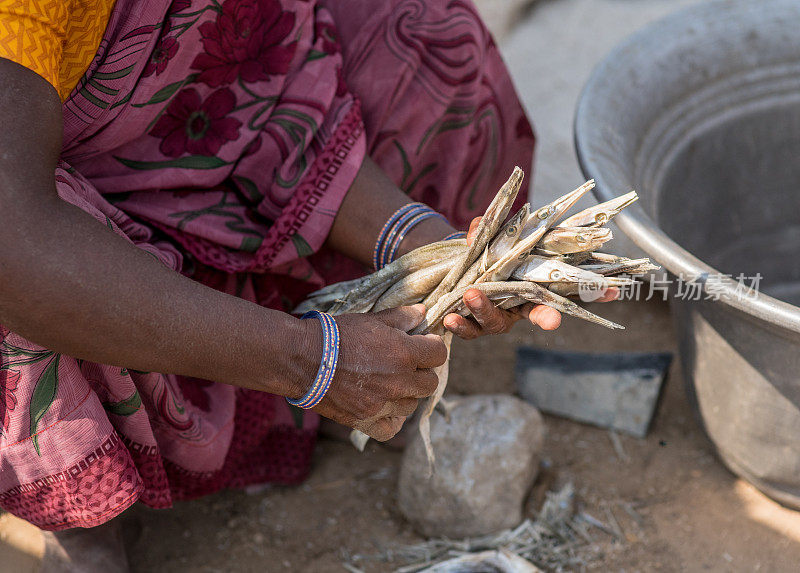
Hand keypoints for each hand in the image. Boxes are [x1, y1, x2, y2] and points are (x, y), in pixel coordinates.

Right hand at [310, 304, 446, 440]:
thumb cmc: (337, 334)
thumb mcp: (372, 320)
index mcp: (404, 354)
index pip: (438, 355)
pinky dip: (392, 421)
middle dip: (423, 372)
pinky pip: (391, 429)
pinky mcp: (364, 420)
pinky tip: (386, 408)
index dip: (432, 347)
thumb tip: (422, 313)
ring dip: (407, 394)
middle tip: (409, 364)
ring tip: (392, 384)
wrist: (302, 357)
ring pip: (412, 405)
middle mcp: (398, 382)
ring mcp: (382, 404)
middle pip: (430, 383)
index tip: (424, 344)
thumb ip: (401, 317)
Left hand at [442, 217, 617, 338]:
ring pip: (496, 322)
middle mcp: (519, 306)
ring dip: (485, 311)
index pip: (567, 288)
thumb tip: (480, 225)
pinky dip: (459, 325)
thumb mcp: (490, 237)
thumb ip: (489, 231)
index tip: (613, 293)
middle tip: (553, 320)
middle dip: (548, 317)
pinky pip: (468, 330)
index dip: (590, 293)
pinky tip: (448, 319)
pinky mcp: (472, 325)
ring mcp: (496, 318)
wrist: (456, 270)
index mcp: (533, 285)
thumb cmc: (484, 254)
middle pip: (538, 314)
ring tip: (471, 295)